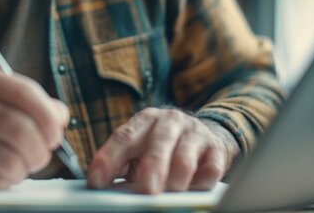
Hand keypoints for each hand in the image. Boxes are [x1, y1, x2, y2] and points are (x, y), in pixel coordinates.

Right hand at [0, 67, 69, 188]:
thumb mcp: (0, 103)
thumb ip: (35, 106)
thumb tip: (61, 115)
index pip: (29, 96)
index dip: (50, 121)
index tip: (54, 137)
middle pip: (24, 132)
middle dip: (39, 152)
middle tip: (37, 158)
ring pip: (12, 159)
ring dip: (22, 170)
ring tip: (16, 167)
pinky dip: (5, 182)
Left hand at [87, 108, 236, 193]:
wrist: (204, 134)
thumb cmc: (163, 148)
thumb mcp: (140, 149)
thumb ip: (124, 164)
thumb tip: (104, 187)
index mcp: (145, 120)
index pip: (123, 137)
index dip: (109, 159)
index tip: (97, 181)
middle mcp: (169, 122)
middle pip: (158, 145)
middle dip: (150, 170)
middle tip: (145, 191)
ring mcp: (195, 133)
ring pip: (184, 159)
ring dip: (175, 181)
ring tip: (168, 194)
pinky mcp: (216, 149)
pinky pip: (211, 169)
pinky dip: (200, 184)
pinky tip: (192, 188)